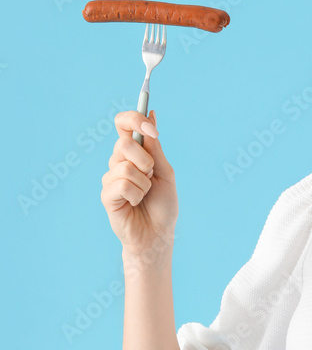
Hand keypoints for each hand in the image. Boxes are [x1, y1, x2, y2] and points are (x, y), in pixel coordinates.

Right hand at [101, 110, 177, 252]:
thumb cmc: (162, 205)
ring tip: (144, 195)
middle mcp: (118, 162)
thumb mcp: (166, 173)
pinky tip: (134, 204)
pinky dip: (136, 195)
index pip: (124, 124)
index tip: (151, 127)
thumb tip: (151, 115)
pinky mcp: (107, 195)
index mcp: (134, 153)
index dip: (134, 119)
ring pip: (126, 167)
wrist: (158, 234)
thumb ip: (156, 148)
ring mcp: (111, 178)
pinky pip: (122, 185)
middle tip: (151, 178)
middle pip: (125, 144)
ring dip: (144, 184)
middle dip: (147, 162)